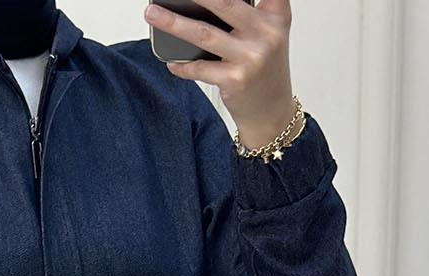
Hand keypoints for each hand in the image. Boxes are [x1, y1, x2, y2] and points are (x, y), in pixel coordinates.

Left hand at [144, 0, 296, 145]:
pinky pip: (199, 68)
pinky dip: (182, 65)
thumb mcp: (267, 33)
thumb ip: (247, 12)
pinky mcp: (235, 80)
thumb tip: (198, 4)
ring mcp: (250, 58)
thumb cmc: (263, 68)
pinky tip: (171, 61)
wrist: (272, 112)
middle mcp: (266, 33)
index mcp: (275, 15)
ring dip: (173, 23)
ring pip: (204, 34)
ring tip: (152, 13)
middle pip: (224, 3)